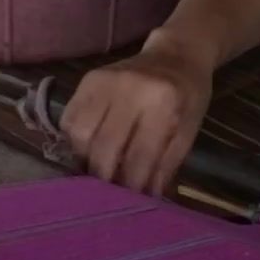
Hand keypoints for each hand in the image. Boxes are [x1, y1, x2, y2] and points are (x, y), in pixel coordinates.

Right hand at [59, 31, 214, 195]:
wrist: (176, 55)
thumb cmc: (188, 96)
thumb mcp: (188, 131)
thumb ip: (166, 165)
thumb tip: (146, 200)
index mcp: (163, 103)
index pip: (140, 155)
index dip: (133, 186)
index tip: (130, 204)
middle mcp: (130, 89)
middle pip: (105, 146)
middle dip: (105, 179)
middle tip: (109, 195)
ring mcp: (106, 81)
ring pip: (81, 134)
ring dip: (86, 160)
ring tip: (98, 172)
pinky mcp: (89, 78)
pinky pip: (70, 118)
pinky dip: (75, 140)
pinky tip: (88, 150)